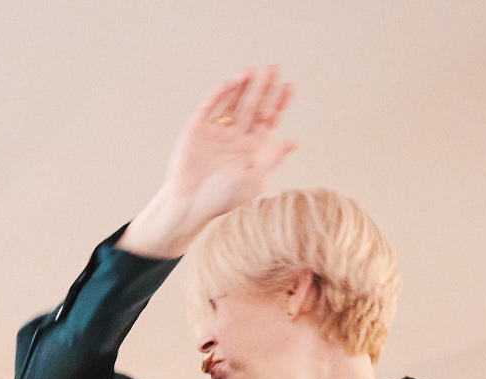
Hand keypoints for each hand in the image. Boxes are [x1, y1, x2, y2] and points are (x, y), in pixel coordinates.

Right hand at [120, 67, 296, 259]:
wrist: (190, 203)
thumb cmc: (224, 198)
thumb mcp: (255, 180)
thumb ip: (274, 159)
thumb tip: (294, 142)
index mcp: (252, 149)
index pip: (269, 120)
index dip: (279, 103)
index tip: (289, 85)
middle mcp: (236, 137)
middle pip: (253, 106)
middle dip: (264, 87)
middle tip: (274, 67)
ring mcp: (216, 131)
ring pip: (232, 103)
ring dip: (242, 87)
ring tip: (252, 70)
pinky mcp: (197, 129)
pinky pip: (209, 107)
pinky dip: (218, 95)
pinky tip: (230, 83)